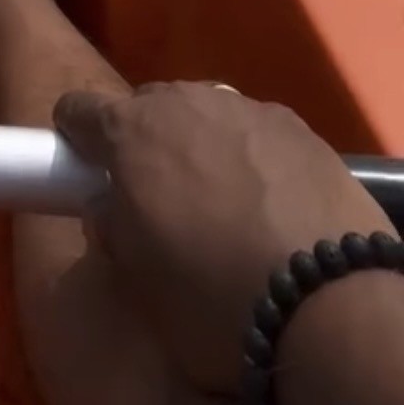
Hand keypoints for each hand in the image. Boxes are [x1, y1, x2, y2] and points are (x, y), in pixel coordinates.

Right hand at [55, 82, 389, 394]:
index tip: (84, 171)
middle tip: (158, 201)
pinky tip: (270, 207)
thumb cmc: (210, 298)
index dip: (76, 140)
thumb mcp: (136, 282)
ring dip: (201, 147)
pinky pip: (256, 134)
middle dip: (144, 143)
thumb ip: (112, 230)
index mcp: (130, 133)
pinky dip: (252, 160)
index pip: (78, 110)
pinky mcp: (300, 128)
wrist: (327, 301)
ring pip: (206, 115)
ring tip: (222, 206)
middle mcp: (186, 102)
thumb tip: (110, 208)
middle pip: (148, 107)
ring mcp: (248, 109)